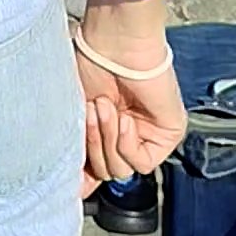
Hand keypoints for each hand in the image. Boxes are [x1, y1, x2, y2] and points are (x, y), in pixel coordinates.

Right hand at [73, 32, 187, 201]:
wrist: (115, 44)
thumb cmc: (90, 63)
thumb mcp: (74, 112)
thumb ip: (77, 150)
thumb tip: (77, 190)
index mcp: (104, 128)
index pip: (95, 168)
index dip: (82, 173)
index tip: (68, 175)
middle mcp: (125, 134)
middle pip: (106, 172)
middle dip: (93, 145)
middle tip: (90, 112)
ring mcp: (147, 135)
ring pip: (122, 170)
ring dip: (107, 140)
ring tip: (105, 107)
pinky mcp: (167, 135)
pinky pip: (141, 163)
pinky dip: (126, 144)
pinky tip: (124, 118)